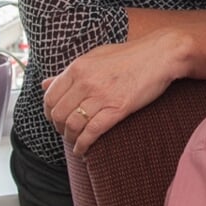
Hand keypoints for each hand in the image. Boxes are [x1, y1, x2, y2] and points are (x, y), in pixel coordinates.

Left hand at [42, 32, 184, 154]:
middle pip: (59, 114)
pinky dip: (84, 145)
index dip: (49, 113)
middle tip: (65, 132)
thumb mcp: (94, 57)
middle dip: (59, 128)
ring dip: (71, 138)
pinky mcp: (118, 108)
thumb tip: (45, 84)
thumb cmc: (129, 55)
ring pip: (73, 125)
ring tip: (75, 142)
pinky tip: (83, 150)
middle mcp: (85, 81)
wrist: (161, 55)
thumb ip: (69, 72)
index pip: (50, 97)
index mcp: (78, 67)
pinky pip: (93, 132)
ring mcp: (101, 95)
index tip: (55, 119)